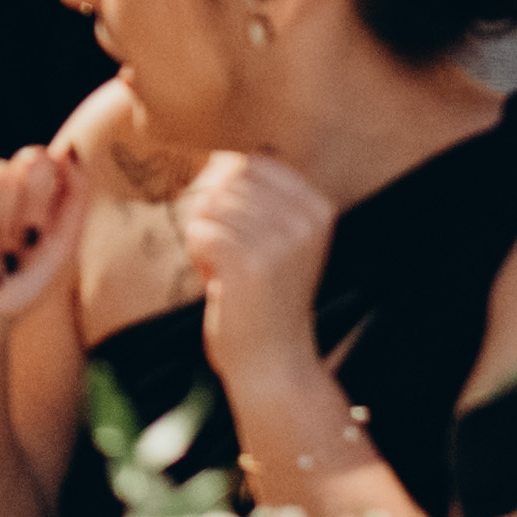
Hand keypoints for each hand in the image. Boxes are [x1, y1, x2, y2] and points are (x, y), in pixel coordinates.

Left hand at [174, 149, 341, 386]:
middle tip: (227, 251)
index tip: (239, 227)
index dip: (232, 187)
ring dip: (205, 234)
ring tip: (223, 266)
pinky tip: (216, 278)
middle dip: (216, 211)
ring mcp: (280, 240)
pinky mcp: (249, 263)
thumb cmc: (267, 297)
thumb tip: (221, 155)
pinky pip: (200, 230)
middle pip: (232, 179)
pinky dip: (197, 252)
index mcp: (319, 208)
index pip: (259, 162)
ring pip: (212, 204)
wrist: (273, 361)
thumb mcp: (283, 241)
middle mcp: (305, 219)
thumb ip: (263, 199)